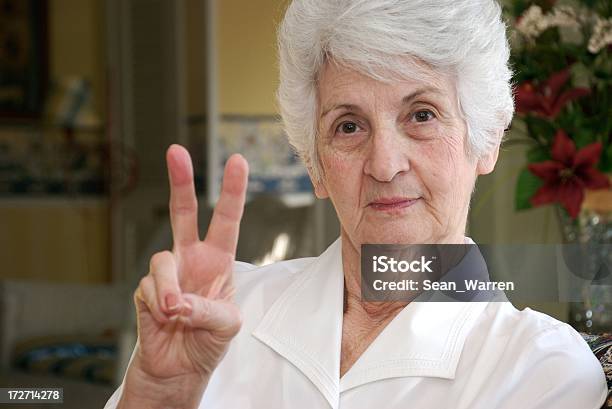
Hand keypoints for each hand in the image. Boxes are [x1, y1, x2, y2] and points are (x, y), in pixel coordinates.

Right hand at [122, 144, 247, 406]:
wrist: (178, 369)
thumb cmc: (208, 342)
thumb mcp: (226, 325)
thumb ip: (208, 308)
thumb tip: (177, 299)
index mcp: (218, 260)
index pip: (226, 220)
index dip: (232, 191)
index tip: (237, 160)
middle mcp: (191, 259)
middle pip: (182, 212)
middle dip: (180, 181)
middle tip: (177, 151)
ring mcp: (167, 272)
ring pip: (161, 260)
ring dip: (169, 288)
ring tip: (176, 312)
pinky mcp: (145, 290)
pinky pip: (147, 288)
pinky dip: (157, 306)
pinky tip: (164, 320)